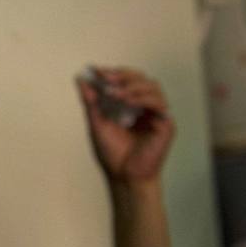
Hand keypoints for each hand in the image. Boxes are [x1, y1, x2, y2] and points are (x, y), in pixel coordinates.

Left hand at [75, 66, 175, 185]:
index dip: (112, 73)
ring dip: (132, 86)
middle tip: (106, 78)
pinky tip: (128, 102)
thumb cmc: (113, 154)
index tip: (96, 70)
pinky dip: (143, 99)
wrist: (123, 176)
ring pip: (152, 86)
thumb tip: (81, 79)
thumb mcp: (97, 124)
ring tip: (115, 93)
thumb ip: (91, 102)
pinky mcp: (165, 124)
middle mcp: (144, 107)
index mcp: (129, 105)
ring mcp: (156, 114)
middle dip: (122, 75)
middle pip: (140, 78)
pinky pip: (159, 104)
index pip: (125, 80)